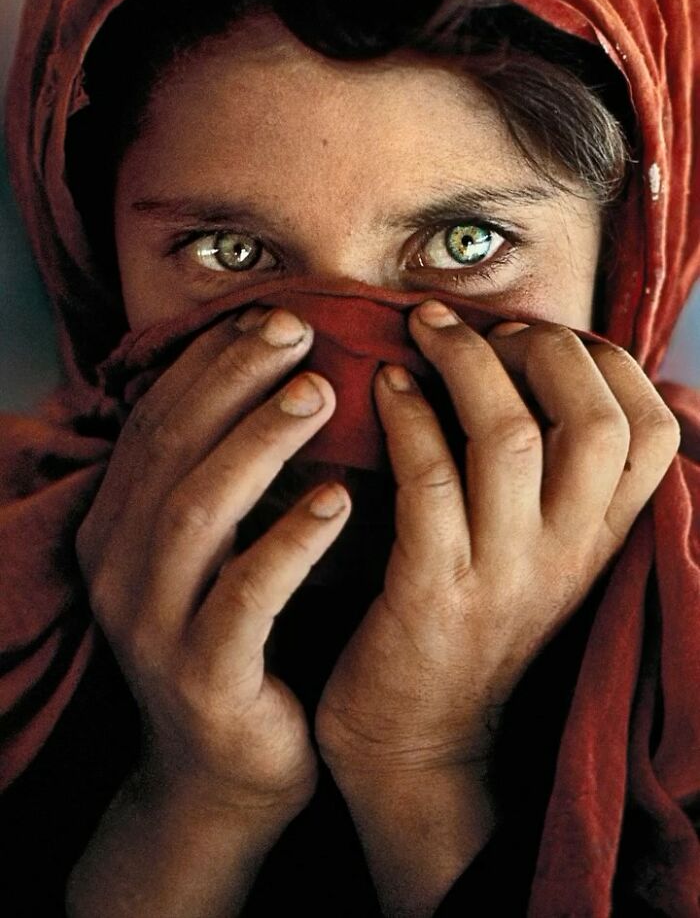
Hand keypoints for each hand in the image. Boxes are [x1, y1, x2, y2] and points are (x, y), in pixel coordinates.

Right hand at [75, 306, 350, 820]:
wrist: (222, 777)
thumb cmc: (240, 640)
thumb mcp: (219, 551)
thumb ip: (232, 475)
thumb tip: (292, 376)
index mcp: (118, 525)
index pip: (157, 419)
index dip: (212, 362)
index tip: (274, 315)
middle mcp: (119, 566)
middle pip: (172, 448)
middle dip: (234, 380)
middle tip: (300, 330)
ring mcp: (152, 624)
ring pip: (198, 511)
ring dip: (258, 443)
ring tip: (320, 395)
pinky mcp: (201, 676)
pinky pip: (245, 597)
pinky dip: (290, 541)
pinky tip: (341, 500)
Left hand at [316, 300, 679, 780]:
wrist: (414, 750)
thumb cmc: (470, 625)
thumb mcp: (542, 557)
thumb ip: (560, 483)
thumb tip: (548, 368)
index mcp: (600, 541)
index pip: (651, 432)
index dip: (606, 362)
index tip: (540, 335)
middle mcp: (568, 555)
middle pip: (597, 422)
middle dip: (542, 346)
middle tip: (482, 326)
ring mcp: (504, 576)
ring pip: (513, 438)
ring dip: (466, 362)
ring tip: (424, 326)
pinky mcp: (432, 593)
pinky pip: (429, 479)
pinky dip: (407, 415)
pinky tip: (384, 383)